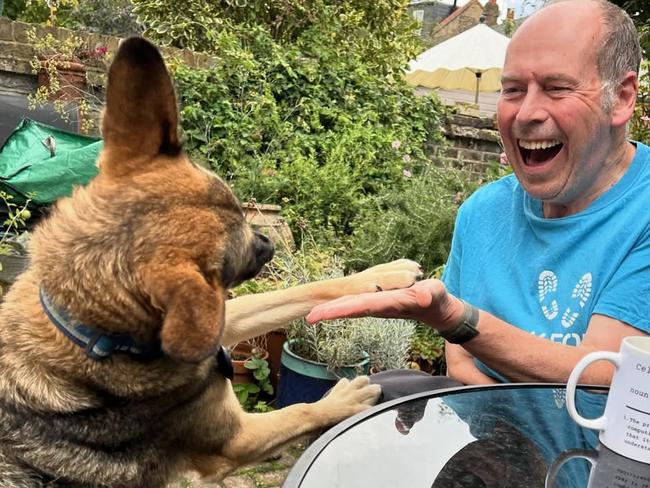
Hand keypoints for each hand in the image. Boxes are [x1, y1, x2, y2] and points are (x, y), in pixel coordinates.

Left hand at [306, 279, 462, 330]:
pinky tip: (331, 307)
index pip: (361, 305)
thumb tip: (424, 297)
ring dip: (333, 309)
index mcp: (388, 303)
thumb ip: (430, 295)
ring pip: (351, 306)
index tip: (326, 314)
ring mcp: (378, 305)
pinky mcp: (378, 303)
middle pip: (351, 308)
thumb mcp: (435, 295)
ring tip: (313, 314)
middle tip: (309, 317)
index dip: (342, 309)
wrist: (437, 309)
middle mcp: (379, 306)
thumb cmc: (436, 300)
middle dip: (330, 312)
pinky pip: (357, 303)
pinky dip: (342, 305)